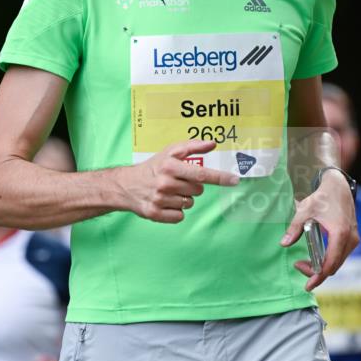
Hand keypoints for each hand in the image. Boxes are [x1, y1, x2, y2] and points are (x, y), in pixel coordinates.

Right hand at [118, 139, 238, 222]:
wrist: (126, 185)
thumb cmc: (153, 167)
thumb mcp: (170, 152)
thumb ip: (192, 146)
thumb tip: (212, 144)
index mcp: (170, 166)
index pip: (201, 174)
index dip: (220, 178)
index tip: (235, 180)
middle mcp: (164, 183)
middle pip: (198, 190)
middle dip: (192, 187)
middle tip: (177, 182)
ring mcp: (159, 200)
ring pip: (189, 204)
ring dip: (183, 199)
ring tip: (169, 192)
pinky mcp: (155, 214)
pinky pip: (180, 216)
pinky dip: (175, 211)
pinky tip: (165, 203)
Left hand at [281, 169, 358, 291]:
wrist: (338, 187)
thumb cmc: (322, 197)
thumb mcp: (304, 211)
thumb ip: (294, 228)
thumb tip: (283, 244)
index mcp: (340, 233)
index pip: (330, 263)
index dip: (318, 277)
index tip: (307, 285)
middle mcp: (350, 239)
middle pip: (334, 266)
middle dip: (316, 272)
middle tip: (298, 266)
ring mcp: (353, 239)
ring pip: (337, 263)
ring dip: (321, 267)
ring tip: (302, 263)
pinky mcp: (352, 238)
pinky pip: (340, 256)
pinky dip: (328, 260)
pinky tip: (314, 258)